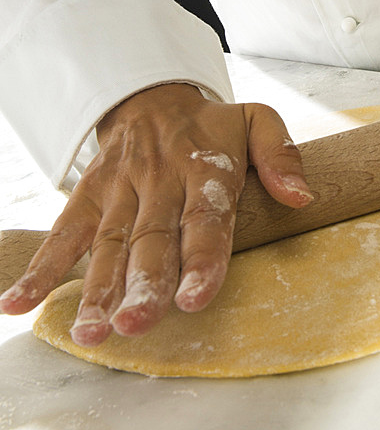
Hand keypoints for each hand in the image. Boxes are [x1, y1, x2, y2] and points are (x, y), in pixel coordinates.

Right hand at [0, 84, 311, 342]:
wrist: (153, 97)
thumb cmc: (213, 125)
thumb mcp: (257, 120)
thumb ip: (280, 156)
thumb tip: (302, 198)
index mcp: (203, 168)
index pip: (204, 218)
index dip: (201, 259)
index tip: (194, 299)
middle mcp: (158, 183)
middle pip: (151, 239)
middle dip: (143, 285)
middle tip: (136, 325)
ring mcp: (119, 191)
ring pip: (107, 244)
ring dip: (96, 290)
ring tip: (91, 332)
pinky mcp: (88, 196)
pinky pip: (63, 232)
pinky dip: (41, 267)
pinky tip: (19, 303)